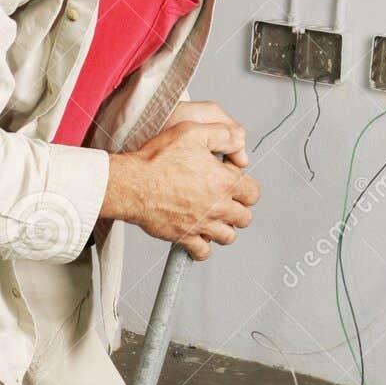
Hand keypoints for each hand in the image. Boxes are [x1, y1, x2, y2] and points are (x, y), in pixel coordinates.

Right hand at [103, 103, 259, 259]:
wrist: (132, 184)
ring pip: (228, 237)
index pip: (253, 193)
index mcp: (224, 182)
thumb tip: (239, 141)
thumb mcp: (193, 132)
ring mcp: (201, 224)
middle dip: (238, 210)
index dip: (246, 187)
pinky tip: (198, 236)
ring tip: (214, 219)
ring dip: (224, 229)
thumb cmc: (157, 160)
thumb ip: (223, 135)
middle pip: (244, 218)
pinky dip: (203, 247)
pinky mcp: (184, 237)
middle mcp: (217, 206)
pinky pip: (203, 252)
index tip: (234, 185)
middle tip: (226, 203)